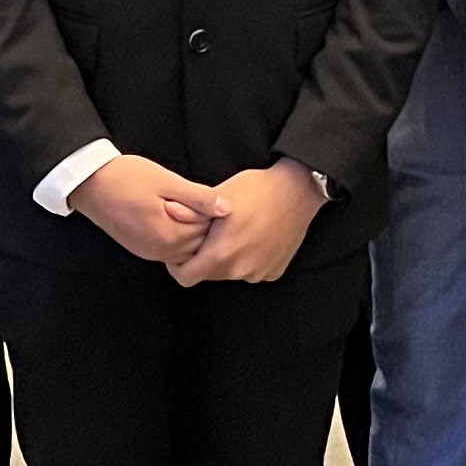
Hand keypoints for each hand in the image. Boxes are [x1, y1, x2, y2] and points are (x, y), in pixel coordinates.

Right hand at [71, 151, 222, 266]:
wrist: (88, 183)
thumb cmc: (126, 178)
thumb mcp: (167, 181)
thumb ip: (198, 197)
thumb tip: (226, 208)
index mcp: (168, 235)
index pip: (207, 231)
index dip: (212, 211)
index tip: (207, 194)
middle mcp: (159, 250)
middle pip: (199, 244)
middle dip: (204, 223)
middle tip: (200, 197)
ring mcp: (149, 252)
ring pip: (186, 248)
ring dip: (191, 228)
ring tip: (187, 202)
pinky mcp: (142, 248)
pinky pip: (170, 247)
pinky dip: (177, 233)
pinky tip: (174, 213)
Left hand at [173, 160, 322, 286]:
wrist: (298, 189)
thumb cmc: (256, 189)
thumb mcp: (218, 194)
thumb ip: (190, 211)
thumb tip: (167, 212)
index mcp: (221, 254)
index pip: (185, 277)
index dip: (178, 264)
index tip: (182, 249)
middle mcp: (239, 270)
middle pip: (208, 275)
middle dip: (204, 258)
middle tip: (209, 235)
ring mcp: (259, 273)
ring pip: (231, 272)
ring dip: (227, 258)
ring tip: (234, 233)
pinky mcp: (273, 272)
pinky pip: (252, 270)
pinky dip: (248, 259)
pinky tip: (254, 237)